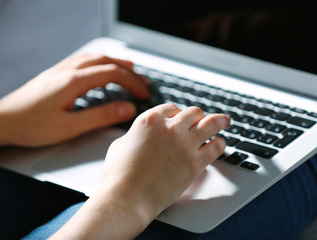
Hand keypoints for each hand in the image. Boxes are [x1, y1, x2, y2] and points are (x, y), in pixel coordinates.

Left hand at [0, 53, 149, 146]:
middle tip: (142, 81)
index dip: (132, 82)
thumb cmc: (31, 126)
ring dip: (114, 62)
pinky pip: (82, 61)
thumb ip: (100, 116)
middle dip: (128, 70)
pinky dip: (99, 62)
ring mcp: (59, 71)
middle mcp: (67, 71)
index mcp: (73, 82)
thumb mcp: (70, 126)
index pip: (112, 74)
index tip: (143, 93)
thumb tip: (126, 109)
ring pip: (93, 58)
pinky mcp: (54, 75)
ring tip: (128, 69)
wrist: (2, 121)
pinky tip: (99, 70)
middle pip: (105, 61)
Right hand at [101, 103, 229, 223]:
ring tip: (225, 121)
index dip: (178, 113)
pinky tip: (221, 144)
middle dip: (198, 116)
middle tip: (202, 119)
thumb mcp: (120, 145)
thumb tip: (140, 137)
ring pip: (211, 124)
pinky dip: (220, 144)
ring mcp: (185, 144)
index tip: (181, 118)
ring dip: (220, 121)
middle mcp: (170, 128)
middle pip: (193, 112)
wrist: (127, 198)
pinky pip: (216, 147)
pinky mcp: (195, 163)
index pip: (171, 108)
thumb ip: (136, 135)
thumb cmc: (118, 175)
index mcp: (150, 120)